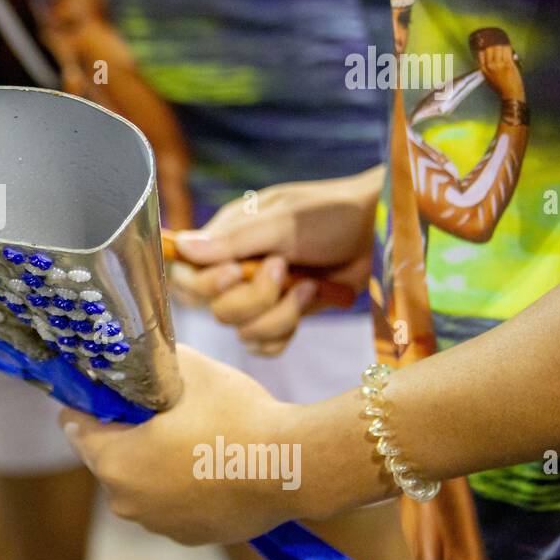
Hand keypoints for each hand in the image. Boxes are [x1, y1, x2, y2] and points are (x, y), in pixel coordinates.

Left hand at [59, 345, 301, 544]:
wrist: (292, 466)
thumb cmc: (235, 415)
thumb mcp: (187, 370)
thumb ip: (150, 361)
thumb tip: (138, 352)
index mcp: (114, 462)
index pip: (76, 427)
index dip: (90, 403)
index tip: (110, 389)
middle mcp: (126, 502)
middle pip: (108, 457)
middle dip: (124, 433)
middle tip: (156, 407)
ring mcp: (157, 524)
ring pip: (140, 482)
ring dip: (152, 461)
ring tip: (188, 435)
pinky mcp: (188, 536)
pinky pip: (168, 503)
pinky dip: (178, 485)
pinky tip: (206, 462)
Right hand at [167, 170, 379, 354]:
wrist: (378, 231)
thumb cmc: (330, 214)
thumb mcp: (282, 221)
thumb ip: (233, 240)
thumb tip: (181, 247)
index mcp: (225, 241)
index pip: (185, 276)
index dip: (204, 284)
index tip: (236, 271)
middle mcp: (235, 272)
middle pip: (214, 310)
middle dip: (252, 298)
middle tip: (283, 269)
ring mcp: (260, 297)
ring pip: (242, 331)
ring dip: (278, 314)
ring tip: (307, 284)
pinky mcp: (284, 317)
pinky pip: (265, 346)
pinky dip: (285, 332)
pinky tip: (309, 301)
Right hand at [469, 28, 522, 101]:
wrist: (510, 94)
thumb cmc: (500, 87)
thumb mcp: (489, 78)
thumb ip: (488, 68)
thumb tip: (492, 56)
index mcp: (484, 70)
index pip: (480, 54)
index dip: (482, 46)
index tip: (484, 41)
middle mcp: (490, 66)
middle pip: (489, 49)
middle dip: (491, 42)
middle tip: (493, 37)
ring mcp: (499, 65)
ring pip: (498, 48)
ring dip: (500, 42)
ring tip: (501, 38)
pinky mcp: (509, 64)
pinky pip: (507, 51)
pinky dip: (507, 46)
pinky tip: (507, 43)